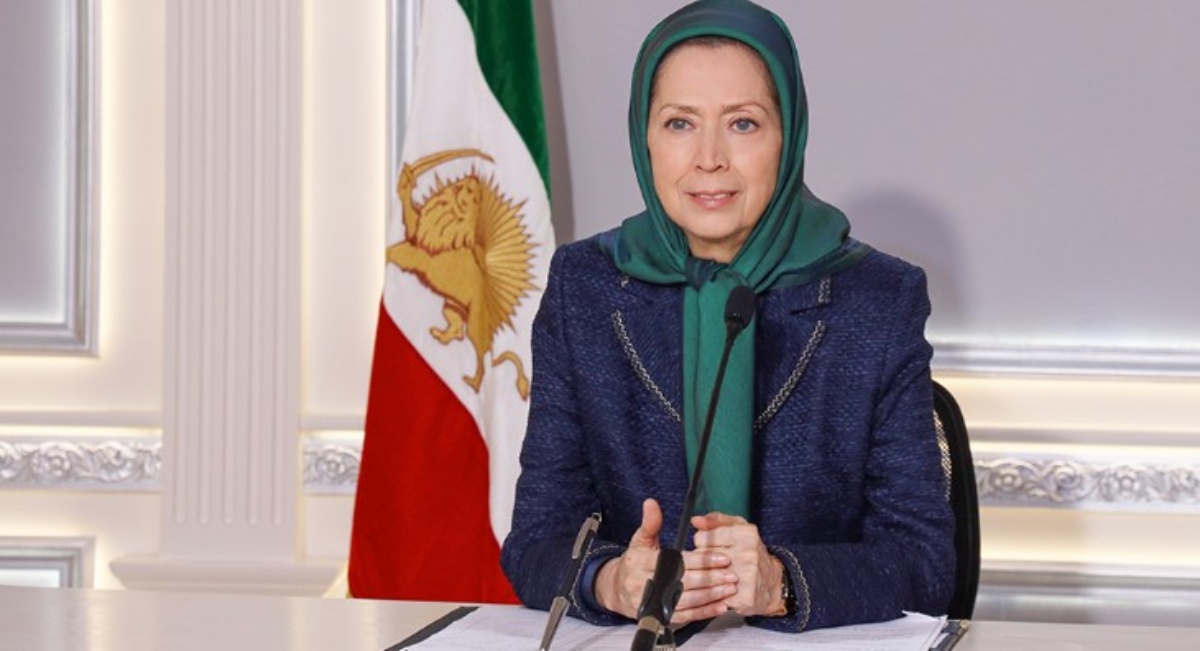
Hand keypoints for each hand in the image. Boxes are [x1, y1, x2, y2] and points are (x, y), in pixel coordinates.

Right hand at [595, 499, 737, 624]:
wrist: (617, 590)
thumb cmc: (634, 562)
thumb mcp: (639, 540)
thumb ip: (650, 523)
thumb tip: (651, 503)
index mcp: (642, 562)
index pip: (677, 561)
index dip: (701, 560)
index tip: (722, 557)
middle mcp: (646, 584)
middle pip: (684, 582)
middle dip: (711, 578)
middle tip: (732, 574)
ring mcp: (653, 602)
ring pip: (687, 601)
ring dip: (710, 596)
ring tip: (730, 589)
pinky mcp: (660, 616)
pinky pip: (686, 616)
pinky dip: (704, 612)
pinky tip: (720, 606)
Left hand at [691, 512, 786, 616]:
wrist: (772, 583)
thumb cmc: (751, 553)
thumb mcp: (738, 528)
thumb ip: (716, 520)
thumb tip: (695, 520)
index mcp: (746, 534)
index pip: (701, 538)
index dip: (703, 544)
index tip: (712, 548)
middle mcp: (748, 554)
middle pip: (701, 558)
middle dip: (703, 561)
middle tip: (715, 564)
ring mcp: (747, 577)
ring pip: (705, 578)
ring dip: (706, 578)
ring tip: (716, 576)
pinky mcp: (745, 597)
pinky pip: (714, 596)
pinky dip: (712, 595)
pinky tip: (721, 591)